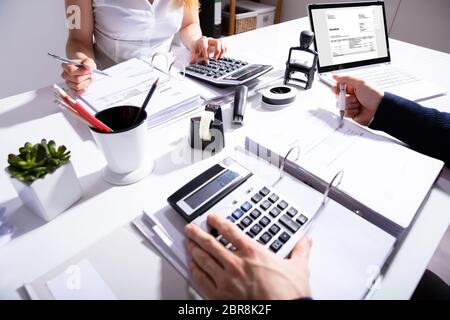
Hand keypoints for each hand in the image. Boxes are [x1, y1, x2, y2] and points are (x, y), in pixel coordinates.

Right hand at [61, 56, 95, 95]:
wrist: (86, 70)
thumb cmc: (85, 66)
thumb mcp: (88, 61)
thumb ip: (88, 62)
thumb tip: (86, 65)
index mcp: (66, 66)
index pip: (71, 70)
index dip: (81, 71)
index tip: (87, 70)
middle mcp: (65, 75)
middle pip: (76, 79)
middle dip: (86, 77)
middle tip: (90, 74)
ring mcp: (68, 83)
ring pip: (78, 86)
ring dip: (86, 83)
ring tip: (88, 78)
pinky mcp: (72, 89)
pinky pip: (77, 93)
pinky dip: (83, 90)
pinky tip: (86, 85)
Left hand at [185, 214, 311, 299]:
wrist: (285, 313)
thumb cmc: (289, 294)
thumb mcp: (299, 267)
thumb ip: (300, 250)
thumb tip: (306, 241)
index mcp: (253, 252)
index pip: (229, 231)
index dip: (217, 222)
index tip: (211, 218)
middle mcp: (236, 263)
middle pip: (210, 243)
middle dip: (197, 234)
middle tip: (190, 229)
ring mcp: (226, 279)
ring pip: (203, 260)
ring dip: (193, 250)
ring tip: (188, 244)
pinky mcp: (221, 296)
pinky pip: (202, 280)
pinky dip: (194, 271)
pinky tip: (191, 267)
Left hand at [189, 36, 226, 63]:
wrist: (197, 43)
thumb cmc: (196, 47)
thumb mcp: (193, 51)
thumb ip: (193, 56)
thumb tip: (191, 62)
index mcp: (203, 40)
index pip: (205, 44)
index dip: (206, 52)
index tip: (207, 59)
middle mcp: (210, 40)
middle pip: (217, 42)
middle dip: (218, 50)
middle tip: (215, 58)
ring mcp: (215, 41)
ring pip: (222, 43)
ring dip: (222, 51)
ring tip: (220, 58)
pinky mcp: (218, 44)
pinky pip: (224, 45)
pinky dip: (225, 50)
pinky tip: (222, 56)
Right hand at [332, 75, 383, 125]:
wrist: (379, 109)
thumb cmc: (373, 95)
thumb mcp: (360, 83)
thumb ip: (345, 78)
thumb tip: (334, 75)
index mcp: (351, 87)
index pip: (337, 87)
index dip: (336, 89)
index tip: (339, 90)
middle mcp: (350, 95)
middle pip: (337, 97)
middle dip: (345, 98)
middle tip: (354, 97)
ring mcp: (350, 105)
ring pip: (340, 106)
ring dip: (350, 105)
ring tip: (358, 104)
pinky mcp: (351, 113)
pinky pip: (344, 113)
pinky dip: (351, 112)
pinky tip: (358, 110)